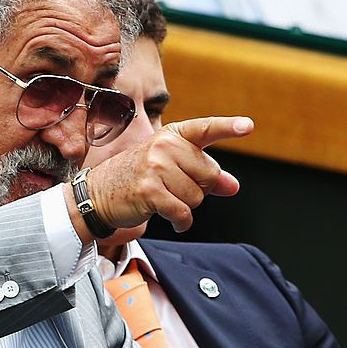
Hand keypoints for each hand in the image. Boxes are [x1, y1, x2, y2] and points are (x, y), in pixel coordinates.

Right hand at [68, 116, 251, 237]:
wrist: (97, 194)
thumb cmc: (137, 179)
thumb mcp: (171, 170)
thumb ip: (204, 175)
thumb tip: (233, 186)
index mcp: (171, 136)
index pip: (204, 130)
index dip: (228, 127)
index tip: (248, 125)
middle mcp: (164, 147)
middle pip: (208, 175)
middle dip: (198, 189)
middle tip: (173, 189)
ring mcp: (156, 167)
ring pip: (197, 197)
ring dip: (186, 206)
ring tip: (165, 200)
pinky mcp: (150, 191)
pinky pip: (183, 212)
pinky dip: (181, 222)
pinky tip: (173, 221)